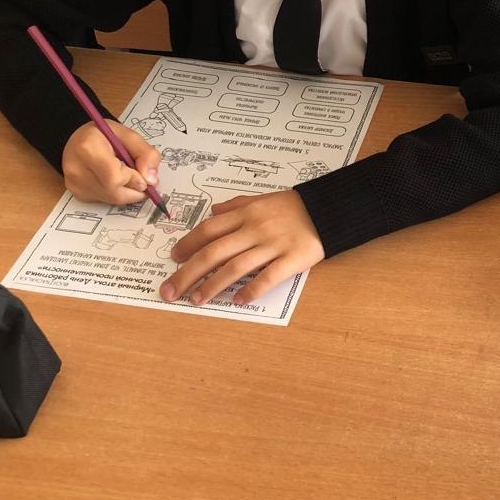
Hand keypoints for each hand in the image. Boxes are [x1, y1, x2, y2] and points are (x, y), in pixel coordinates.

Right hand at [62, 120, 160, 205]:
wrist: (77, 139)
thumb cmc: (102, 135)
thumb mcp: (128, 135)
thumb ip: (145, 154)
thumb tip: (151, 180)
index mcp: (88, 148)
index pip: (115, 177)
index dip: (134, 179)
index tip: (143, 174)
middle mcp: (76, 168)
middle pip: (114, 193)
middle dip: (135, 190)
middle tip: (142, 179)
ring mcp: (75, 183)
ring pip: (112, 200)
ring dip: (127, 192)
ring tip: (128, 176)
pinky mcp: (77, 193)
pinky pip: (105, 200)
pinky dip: (116, 193)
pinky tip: (114, 180)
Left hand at [159, 190, 323, 306]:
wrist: (329, 209)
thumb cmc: (293, 206)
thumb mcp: (261, 198)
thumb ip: (236, 205)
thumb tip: (212, 212)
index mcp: (246, 213)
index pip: (209, 230)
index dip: (188, 245)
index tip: (173, 259)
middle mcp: (255, 229)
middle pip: (214, 252)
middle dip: (188, 272)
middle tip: (170, 290)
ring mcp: (273, 244)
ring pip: (235, 267)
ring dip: (212, 285)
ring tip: (196, 299)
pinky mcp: (292, 259)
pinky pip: (268, 277)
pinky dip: (251, 290)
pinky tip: (237, 300)